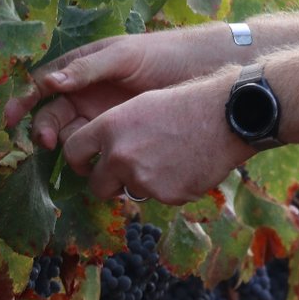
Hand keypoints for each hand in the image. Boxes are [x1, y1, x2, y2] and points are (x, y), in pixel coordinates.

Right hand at [4, 33, 192, 147]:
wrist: (200, 72)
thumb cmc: (160, 54)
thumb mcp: (123, 56)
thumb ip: (87, 68)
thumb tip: (50, 82)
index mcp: (81, 68)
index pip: (44, 84)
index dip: (24, 100)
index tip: (11, 117)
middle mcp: (85, 93)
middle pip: (51, 115)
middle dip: (43, 128)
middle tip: (47, 140)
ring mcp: (100, 116)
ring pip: (70, 136)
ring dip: (66, 146)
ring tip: (77, 153)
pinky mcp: (117, 135)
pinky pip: (94, 149)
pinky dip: (88, 158)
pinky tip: (92, 165)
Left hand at [60, 72, 250, 204]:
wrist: (225, 116)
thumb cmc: (186, 102)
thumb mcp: (142, 105)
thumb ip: (117, 131)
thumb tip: (105, 153)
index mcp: (110, 127)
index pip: (73, 152)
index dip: (79, 160)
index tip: (87, 164)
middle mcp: (120, 156)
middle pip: (97, 185)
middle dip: (109, 183)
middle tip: (127, 172)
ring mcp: (142, 179)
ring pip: (131, 191)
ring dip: (144, 181)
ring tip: (170, 158)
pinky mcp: (166, 196)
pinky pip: (160, 197)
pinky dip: (169, 186)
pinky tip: (187, 166)